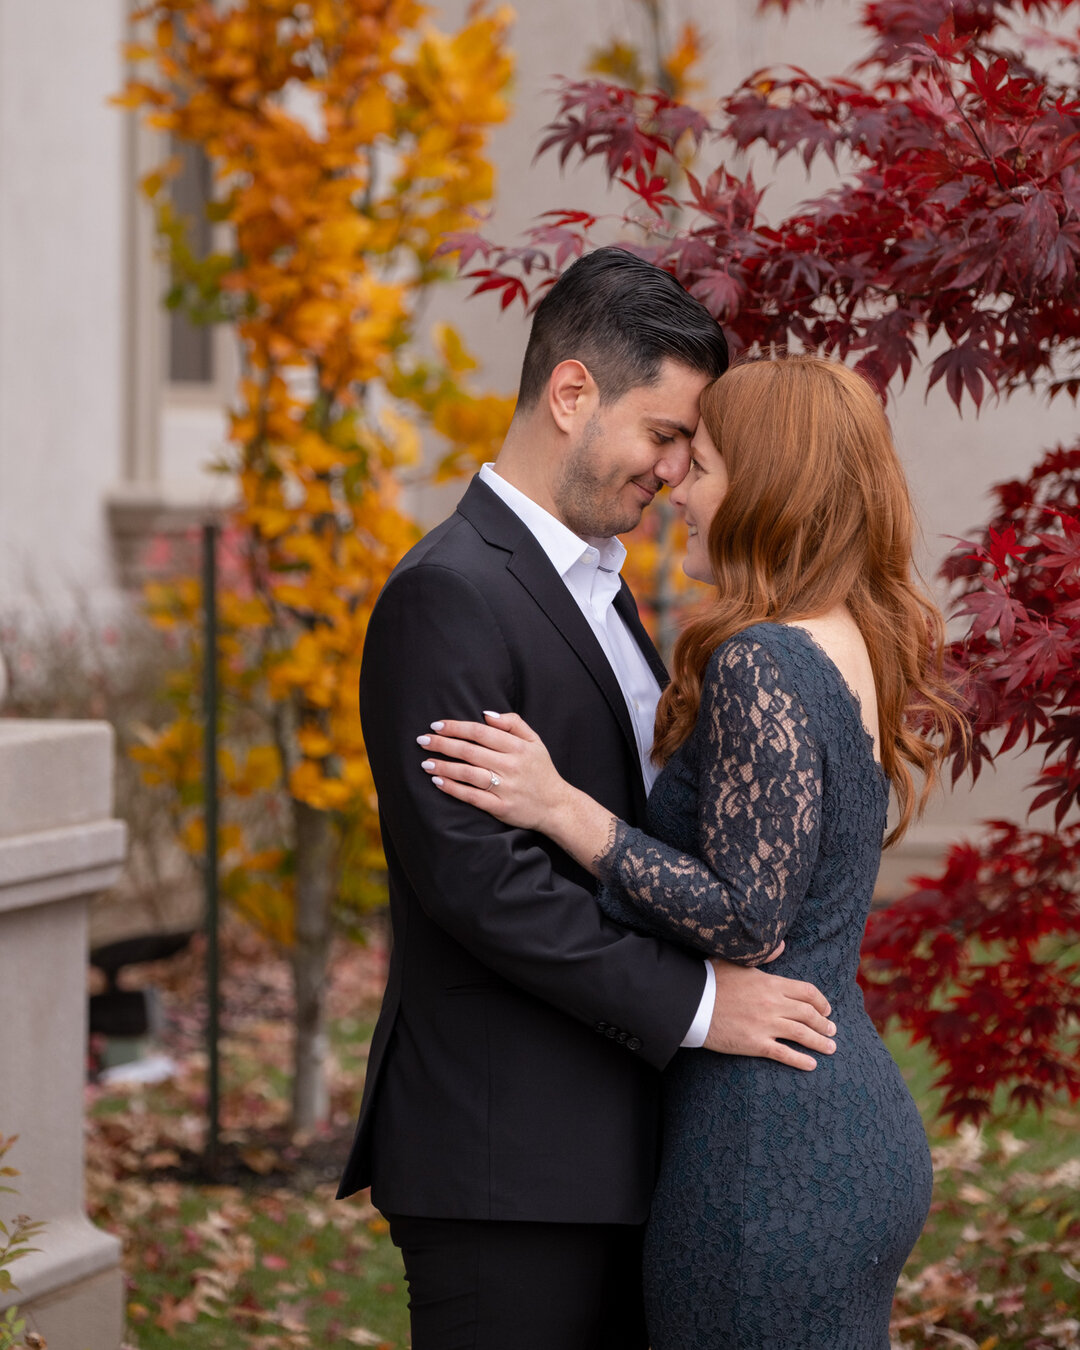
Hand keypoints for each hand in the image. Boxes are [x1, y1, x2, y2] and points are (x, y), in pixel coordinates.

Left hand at [418, 712, 574, 832]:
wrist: (556, 806)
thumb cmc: (541, 770)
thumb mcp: (535, 741)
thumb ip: (513, 723)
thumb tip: (485, 714)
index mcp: (517, 747)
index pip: (480, 732)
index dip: (456, 727)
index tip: (436, 725)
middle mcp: (511, 766)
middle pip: (470, 751)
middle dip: (442, 744)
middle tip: (422, 741)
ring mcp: (506, 788)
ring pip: (468, 774)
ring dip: (444, 766)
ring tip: (426, 762)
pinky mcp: (501, 807)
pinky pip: (472, 796)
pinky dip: (453, 788)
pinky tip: (438, 782)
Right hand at [704, 959, 836, 1069]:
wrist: (691, 1002)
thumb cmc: (711, 980)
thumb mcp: (737, 961)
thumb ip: (764, 955)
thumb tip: (782, 946)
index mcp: (771, 983)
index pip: (806, 992)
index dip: (821, 1001)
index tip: (826, 1009)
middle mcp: (773, 1004)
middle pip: (809, 1014)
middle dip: (824, 1023)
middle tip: (832, 1029)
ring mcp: (765, 1024)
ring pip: (802, 1034)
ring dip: (820, 1042)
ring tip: (830, 1047)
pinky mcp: (755, 1043)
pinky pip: (785, 1054)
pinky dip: (801, 1060)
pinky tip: (811, 1065)